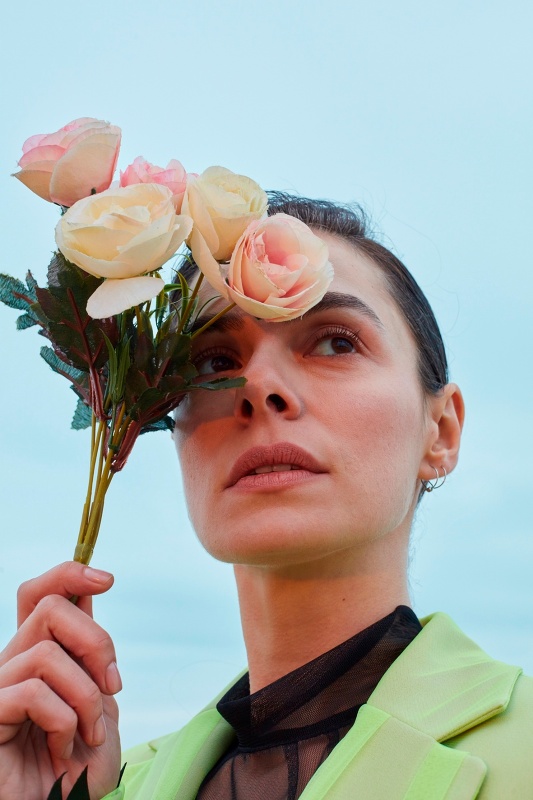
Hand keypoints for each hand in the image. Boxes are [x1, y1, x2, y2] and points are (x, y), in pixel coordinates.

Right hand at [0, 562, 121, 799]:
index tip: (107, 579)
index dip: (68, 573)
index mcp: (39, 653)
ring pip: (46, 654)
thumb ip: (89, 650)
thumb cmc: (81, 764)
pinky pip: (32, 692)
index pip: (40, 593)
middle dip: (96, 640)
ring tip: (90, 732)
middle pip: (50, 608)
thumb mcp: (98, 698)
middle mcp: (13, 662)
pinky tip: (64, 747)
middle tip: (113, 684)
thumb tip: (89, 588)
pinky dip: (63, 720)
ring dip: (85, 696)